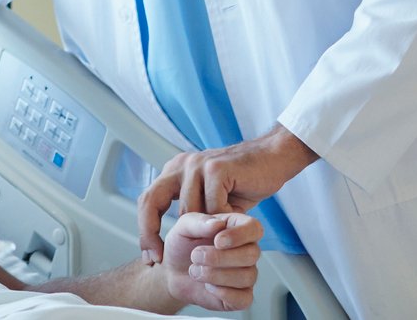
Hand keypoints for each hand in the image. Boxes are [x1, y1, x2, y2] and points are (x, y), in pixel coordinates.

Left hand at [136, 126, 314, 260]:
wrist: (271, 159)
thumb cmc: (242, 182)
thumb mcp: (211, 199)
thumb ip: (194, 212)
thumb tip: (177, 240)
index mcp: (175, 171)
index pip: (148, 200)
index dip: (145, 229)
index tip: (150, 257)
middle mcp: (181, 165)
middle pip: (151, 200)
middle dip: (150, 232)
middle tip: (159, 258)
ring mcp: (197, 165)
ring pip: (187, 211)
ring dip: (200, 233)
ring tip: (210, 246)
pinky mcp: (216, 169)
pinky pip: (213, 207)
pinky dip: (221, 222)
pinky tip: (229, 227)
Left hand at [157, 212, 260, 312]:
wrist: (173, 273)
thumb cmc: (182, 246)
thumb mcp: (183, 227)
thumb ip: (199, 222)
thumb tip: (218, 224)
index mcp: (237, 228)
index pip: (254, 227)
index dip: (239, 235)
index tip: (217, 241)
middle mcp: (247, 251)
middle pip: (251, 254)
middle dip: (220, 257)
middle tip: (195, 256)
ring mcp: (247, 274)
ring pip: (246, 277)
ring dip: (215, 275)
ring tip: (195, 270)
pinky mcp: (242, 296)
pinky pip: (243, 298)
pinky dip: (222, 293)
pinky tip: (207, 286)